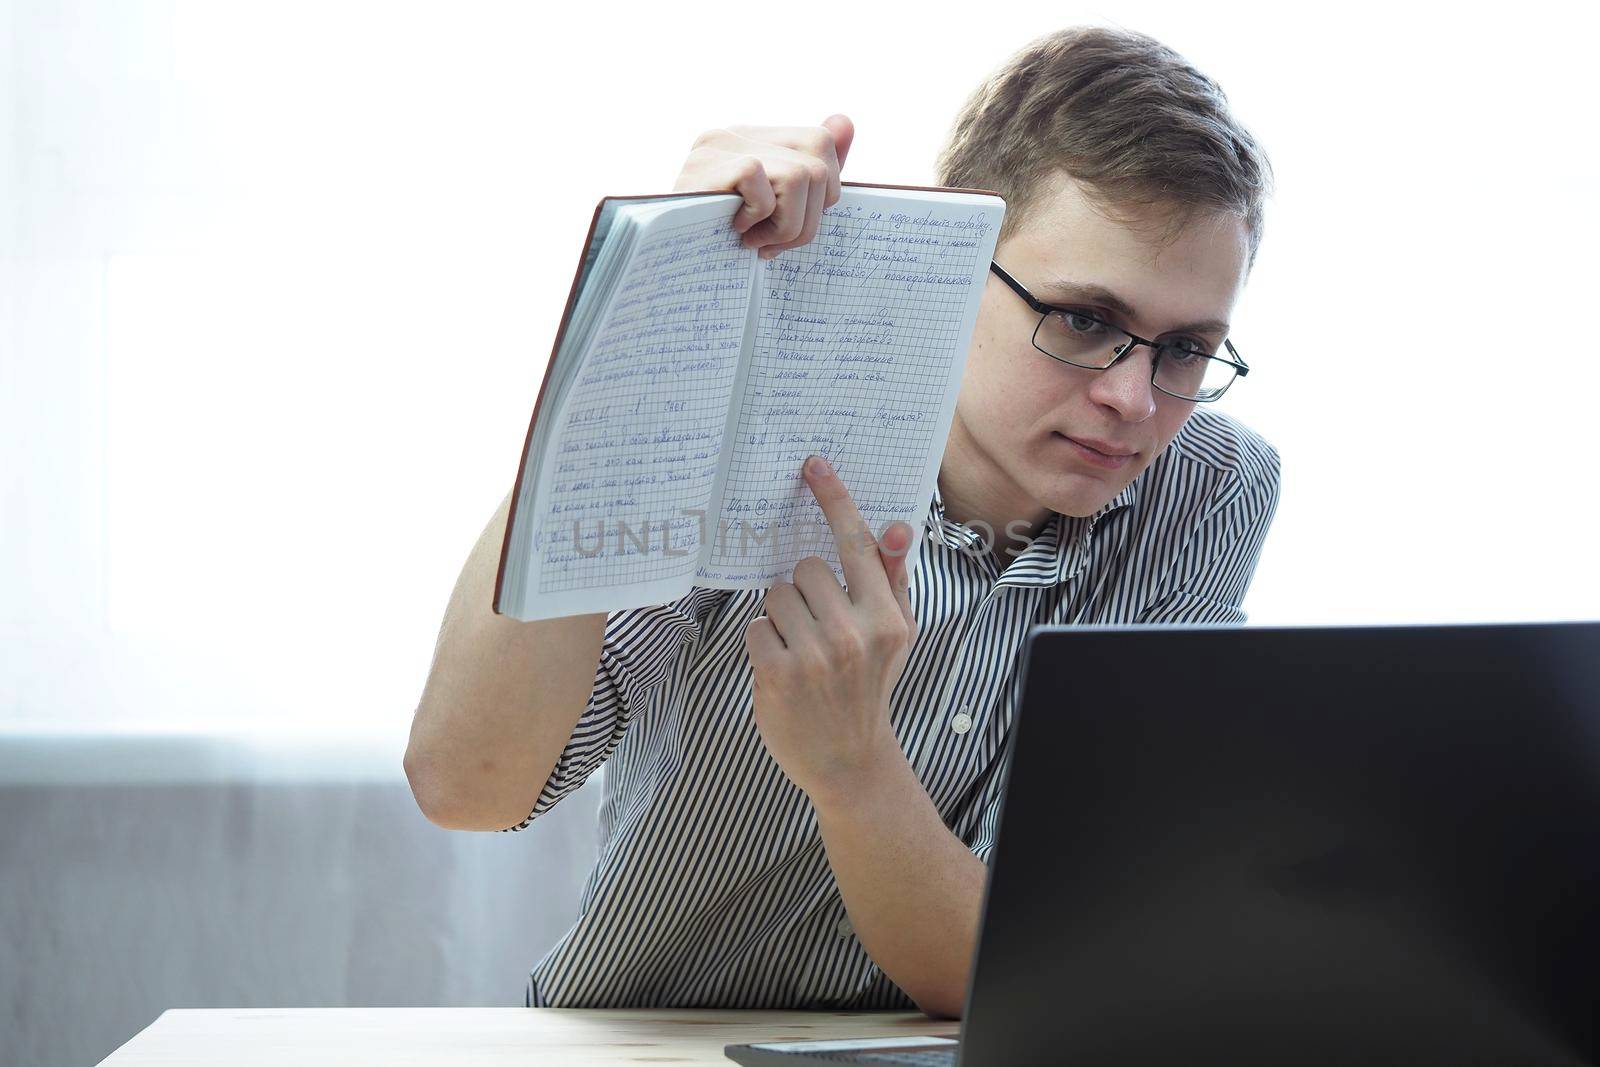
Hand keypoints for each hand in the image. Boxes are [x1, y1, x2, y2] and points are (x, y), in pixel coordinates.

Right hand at [671, 115, 854, 257]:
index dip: (822, 195)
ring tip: (755, 241)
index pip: (820, 143)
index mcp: (753, 140)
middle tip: (772, 244)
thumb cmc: (719, 243)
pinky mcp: (706, 164)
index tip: (789, 228)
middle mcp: (735, 134)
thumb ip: (810, 170)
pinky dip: (759, 217)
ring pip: (801, 176)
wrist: (666, 267)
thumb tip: (845, 121)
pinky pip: (762, 182)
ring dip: (786, 226)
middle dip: (807, 221)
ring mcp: (718, 145)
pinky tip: (736, 231)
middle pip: (818, 165)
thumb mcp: (774, 211)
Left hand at [744, 454, 918, 807]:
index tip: (813, 466)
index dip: (834, 500)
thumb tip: (895, 526)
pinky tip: (783, 669)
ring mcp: (814, 656)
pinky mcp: (778, 675)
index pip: (855, 544)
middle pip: (805, 570)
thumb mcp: (896, 635)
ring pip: (776, 596)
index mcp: (887, 618)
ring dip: (782, 618)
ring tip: (801, 650)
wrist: (850, 761)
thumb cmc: (870, 687)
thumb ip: (892, 579)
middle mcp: (854, 634)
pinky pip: (756, 628)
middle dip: (804, 591)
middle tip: (817, 627)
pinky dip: (765, 644)